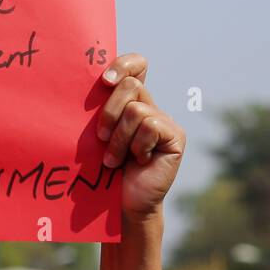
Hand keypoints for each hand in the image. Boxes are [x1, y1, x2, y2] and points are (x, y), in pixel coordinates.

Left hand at [95, 53, 185, 222]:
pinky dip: (136, 146)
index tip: (105, 81)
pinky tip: (139, 161)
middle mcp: (150, 107)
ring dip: (119, 139)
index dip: (124, 64)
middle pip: (130, 86)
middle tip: (101, 138)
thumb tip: (94, 87)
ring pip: (136, 110)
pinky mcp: (175, 136)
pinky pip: (150, 126)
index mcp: (131, 103)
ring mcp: (164, 121)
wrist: (122, 204)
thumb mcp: (98, 137)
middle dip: (109, 112)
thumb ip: (100, 112)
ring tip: (114, 160)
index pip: (136, 66)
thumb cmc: (104, 173)